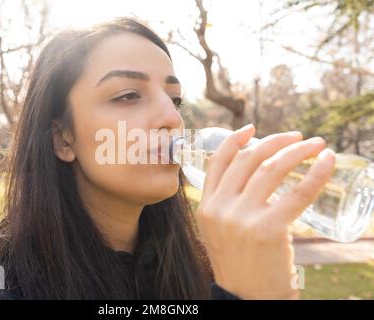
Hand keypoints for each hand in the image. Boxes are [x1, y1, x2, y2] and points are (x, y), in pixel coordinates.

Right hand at [196, 124, 335, 299]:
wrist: (245, 299)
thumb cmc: (239, 265)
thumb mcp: (220, 231)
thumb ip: (227, 204)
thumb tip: (254, 176)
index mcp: (207, 207)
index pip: (218, 162)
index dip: (235, 140)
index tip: (252, 128)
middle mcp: (220, 208)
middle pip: (248, 160)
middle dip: (275, 142)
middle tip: (298, 137)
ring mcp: (242, 218)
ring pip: (271, 169)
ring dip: (297, 151)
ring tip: (316, 145)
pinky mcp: (268, 230)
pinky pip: (296, 193)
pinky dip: (315, 173)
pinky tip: (327, 161)